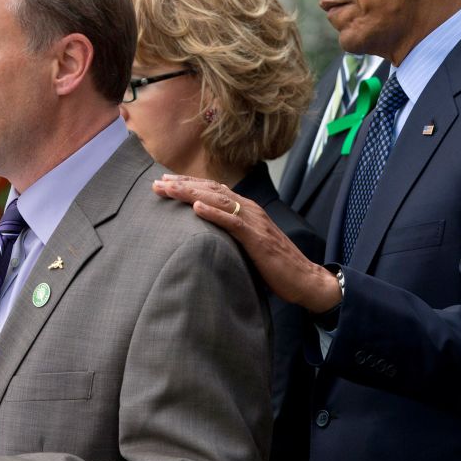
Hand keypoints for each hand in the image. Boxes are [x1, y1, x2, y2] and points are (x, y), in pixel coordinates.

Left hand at [152, 175, 340, 312]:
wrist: (304, 278)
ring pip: (218, 200)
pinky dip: (213, 213)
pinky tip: (196, 207)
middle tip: (157, 183)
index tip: (166, 182)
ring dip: (191, 193)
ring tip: (168, 189)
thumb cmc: (277, 265)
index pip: (214, 190)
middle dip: (183, 185)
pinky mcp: (257, 238)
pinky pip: (232, 222)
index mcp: (247, 210)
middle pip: (212, 190)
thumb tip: (209, 235)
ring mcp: (254, 222)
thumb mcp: (250, 245)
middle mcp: (250, 210)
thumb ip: (233, 234)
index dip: (190, 184)